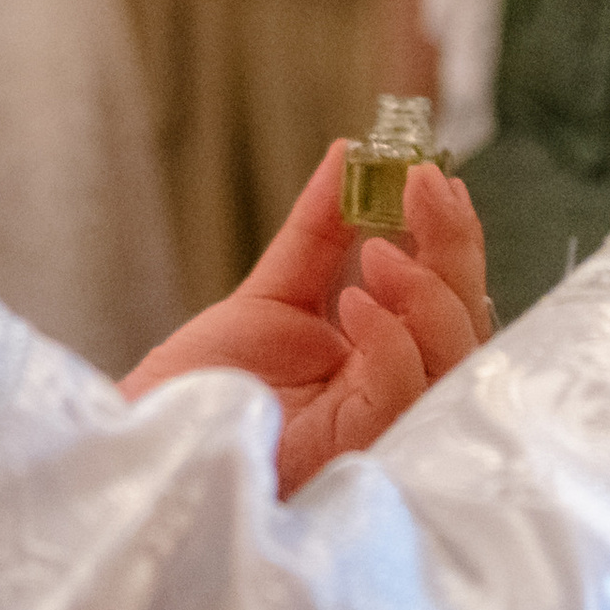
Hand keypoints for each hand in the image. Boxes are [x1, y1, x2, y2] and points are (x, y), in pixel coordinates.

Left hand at [121, 148, 492, 497]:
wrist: (145, 435)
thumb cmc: (201, 383)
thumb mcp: (271, 292)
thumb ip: (319, 231)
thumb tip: (350, 154)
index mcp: (382, 362)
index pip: (445, 301)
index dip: (450, 239)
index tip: (431, 176)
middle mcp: (393, 397)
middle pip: (464, 328)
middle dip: (453, 251)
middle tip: (424, 186)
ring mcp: (379, 428)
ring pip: (450, 362)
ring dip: (426, 293)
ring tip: (380, 252)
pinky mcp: (352, 454)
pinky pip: (399, 395)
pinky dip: (390, 342)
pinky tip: (354, 304)